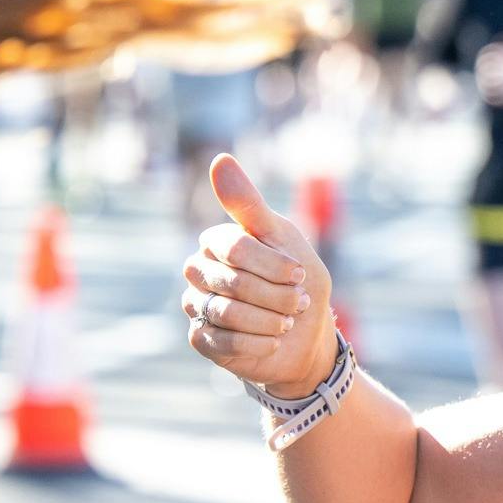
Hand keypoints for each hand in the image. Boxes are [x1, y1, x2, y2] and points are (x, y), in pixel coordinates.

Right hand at [182, 154, 335, 398]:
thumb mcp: (284, 237)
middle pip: (232, 282)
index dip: (273, 265)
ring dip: (269, 320)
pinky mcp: (201, 338)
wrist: (307, 334)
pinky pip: (221, 342)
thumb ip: (249, 204)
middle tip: (300, 302)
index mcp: (217, 240)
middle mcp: (199, 270)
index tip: (299, 274)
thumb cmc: (296, 280)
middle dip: (276, 296)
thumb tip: (219, 159)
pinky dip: (257, 344)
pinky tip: (273, 340)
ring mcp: (196, 304)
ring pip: (226, 313)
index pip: (235, 248)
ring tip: (288, 322)